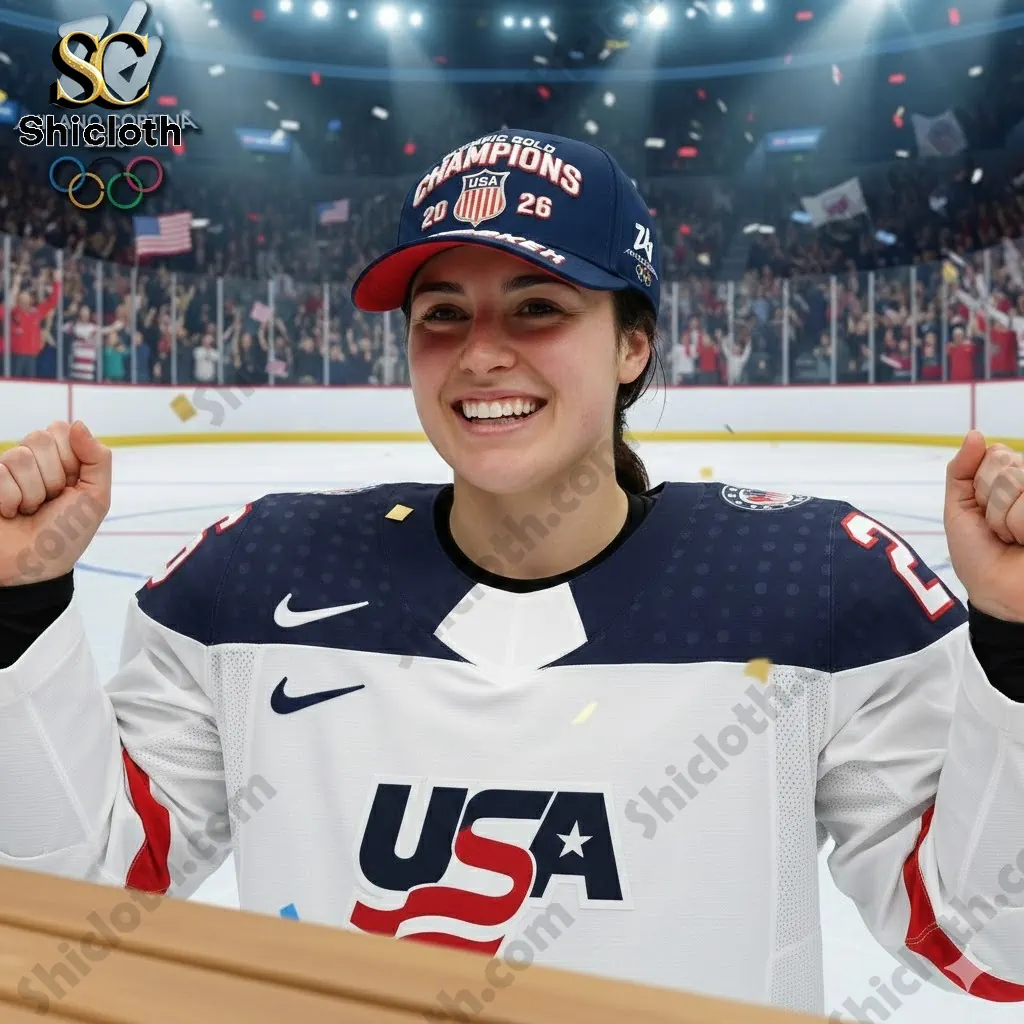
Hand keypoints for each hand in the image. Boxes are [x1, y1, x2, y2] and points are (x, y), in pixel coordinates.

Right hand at [0, 422, 111, 586]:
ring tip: (29, 510)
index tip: (70, 487)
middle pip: (39, 438)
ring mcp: (6, 471)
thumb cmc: (65, 535)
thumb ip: (97, 458)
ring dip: (29, 492)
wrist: (32, 567)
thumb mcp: (95, 498)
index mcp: (63, 460)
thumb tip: (78, 423)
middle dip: (50, 477)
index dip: (69, 460)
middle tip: (48, 502)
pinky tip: (9, 513)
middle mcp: (33, 461)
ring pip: (18, 456)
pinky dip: (9, 500)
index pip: (61, 430)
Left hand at [944, 431, 1023, 622]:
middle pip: (1006, 465)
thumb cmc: (980, 555)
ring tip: (1014, 537)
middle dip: (991, 502)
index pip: (996, 454)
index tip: (982, 512)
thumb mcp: (959, 509)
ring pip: (1017, 481)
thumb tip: (975, 434)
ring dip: (1005, 517)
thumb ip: (962, 470)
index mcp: (1015, 478)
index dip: (980, 486)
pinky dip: (1018, 524)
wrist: (998, 594)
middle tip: (999, 529)